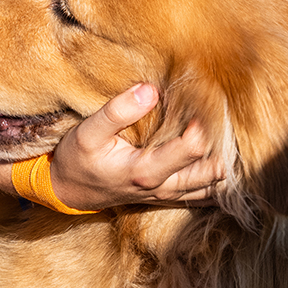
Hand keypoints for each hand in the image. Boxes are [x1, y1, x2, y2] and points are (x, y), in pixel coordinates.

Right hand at [50, 84, 224, 210]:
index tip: (200, 101)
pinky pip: (203, 195)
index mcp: (145, 170)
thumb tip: (150, 90)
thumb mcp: (88, 132)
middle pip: (212, 171)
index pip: (193, 148)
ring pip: (212, 186)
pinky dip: (214, 179)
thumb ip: (117, 111)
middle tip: (216, 116)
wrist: (68, 190)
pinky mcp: (167, 196)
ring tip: (220, 134)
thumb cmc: (77, 159)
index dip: (203, 123)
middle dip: (219, 143)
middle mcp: (161, 186)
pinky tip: (218, 158)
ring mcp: (166, 195)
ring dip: (220, 161)